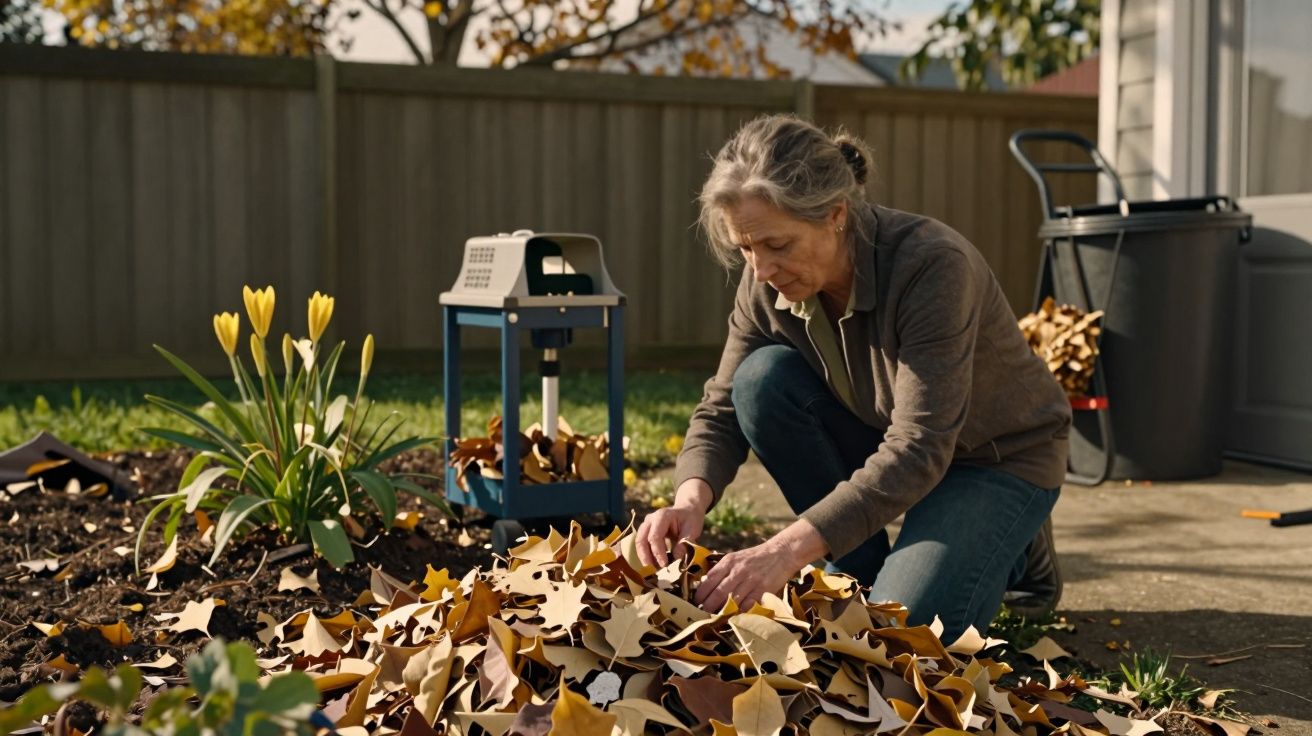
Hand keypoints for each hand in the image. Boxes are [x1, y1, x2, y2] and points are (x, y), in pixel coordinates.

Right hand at [635, 479, 711, 567]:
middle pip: (641, 539)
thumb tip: (677, 557)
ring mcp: (646, 525)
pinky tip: (654, 564)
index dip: (658, 552)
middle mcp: (650, 519)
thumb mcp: (692, 529)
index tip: (664, 565)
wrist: (687, 511)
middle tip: (652, 570)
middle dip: (645, 556)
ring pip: (639, 542)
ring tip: (653, 569)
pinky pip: (642, 544)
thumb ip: (685, 541)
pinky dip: (646, 554)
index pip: (655, 537)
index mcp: (662, 516)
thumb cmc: (690, 520)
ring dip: (644, 556)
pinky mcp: (646, 531)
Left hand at [693, 520, 828, 611]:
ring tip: (714, 620)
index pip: (708, 580)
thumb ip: (721, 571)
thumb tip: (704, 586)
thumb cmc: (754, 558)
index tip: (694, 604)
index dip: (700, 595)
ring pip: (731, 602)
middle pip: (717, 594)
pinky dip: (739, 614)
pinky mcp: (762, 590)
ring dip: (721, 613)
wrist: (781, 553)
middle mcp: (738, 571)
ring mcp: (751, 581)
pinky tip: (733, 618)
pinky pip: (747, 606)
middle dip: (707, 608)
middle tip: (701, 616)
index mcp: (729, 562)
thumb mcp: (735, 558)